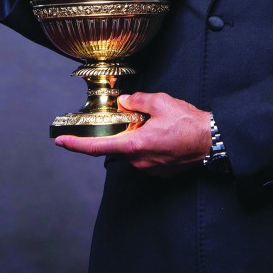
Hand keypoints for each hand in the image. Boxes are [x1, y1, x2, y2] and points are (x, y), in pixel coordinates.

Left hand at [55, 92, 211, 177]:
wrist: (211, 141)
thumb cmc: (189, 124)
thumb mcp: (161, 102)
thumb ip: (138, 100)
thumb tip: (126, 101)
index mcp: (134, 145)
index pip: (96, 147)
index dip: (75, 145)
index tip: (61, 142)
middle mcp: (138, 161)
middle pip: (118, 145)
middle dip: (122, 131)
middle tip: (138, 117)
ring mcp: (149, 168)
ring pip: (132, 150)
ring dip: (137, 137)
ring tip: (158, 124)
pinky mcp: (159, 171)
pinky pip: (145, 156)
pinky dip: (148, 145)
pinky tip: (163, 134)